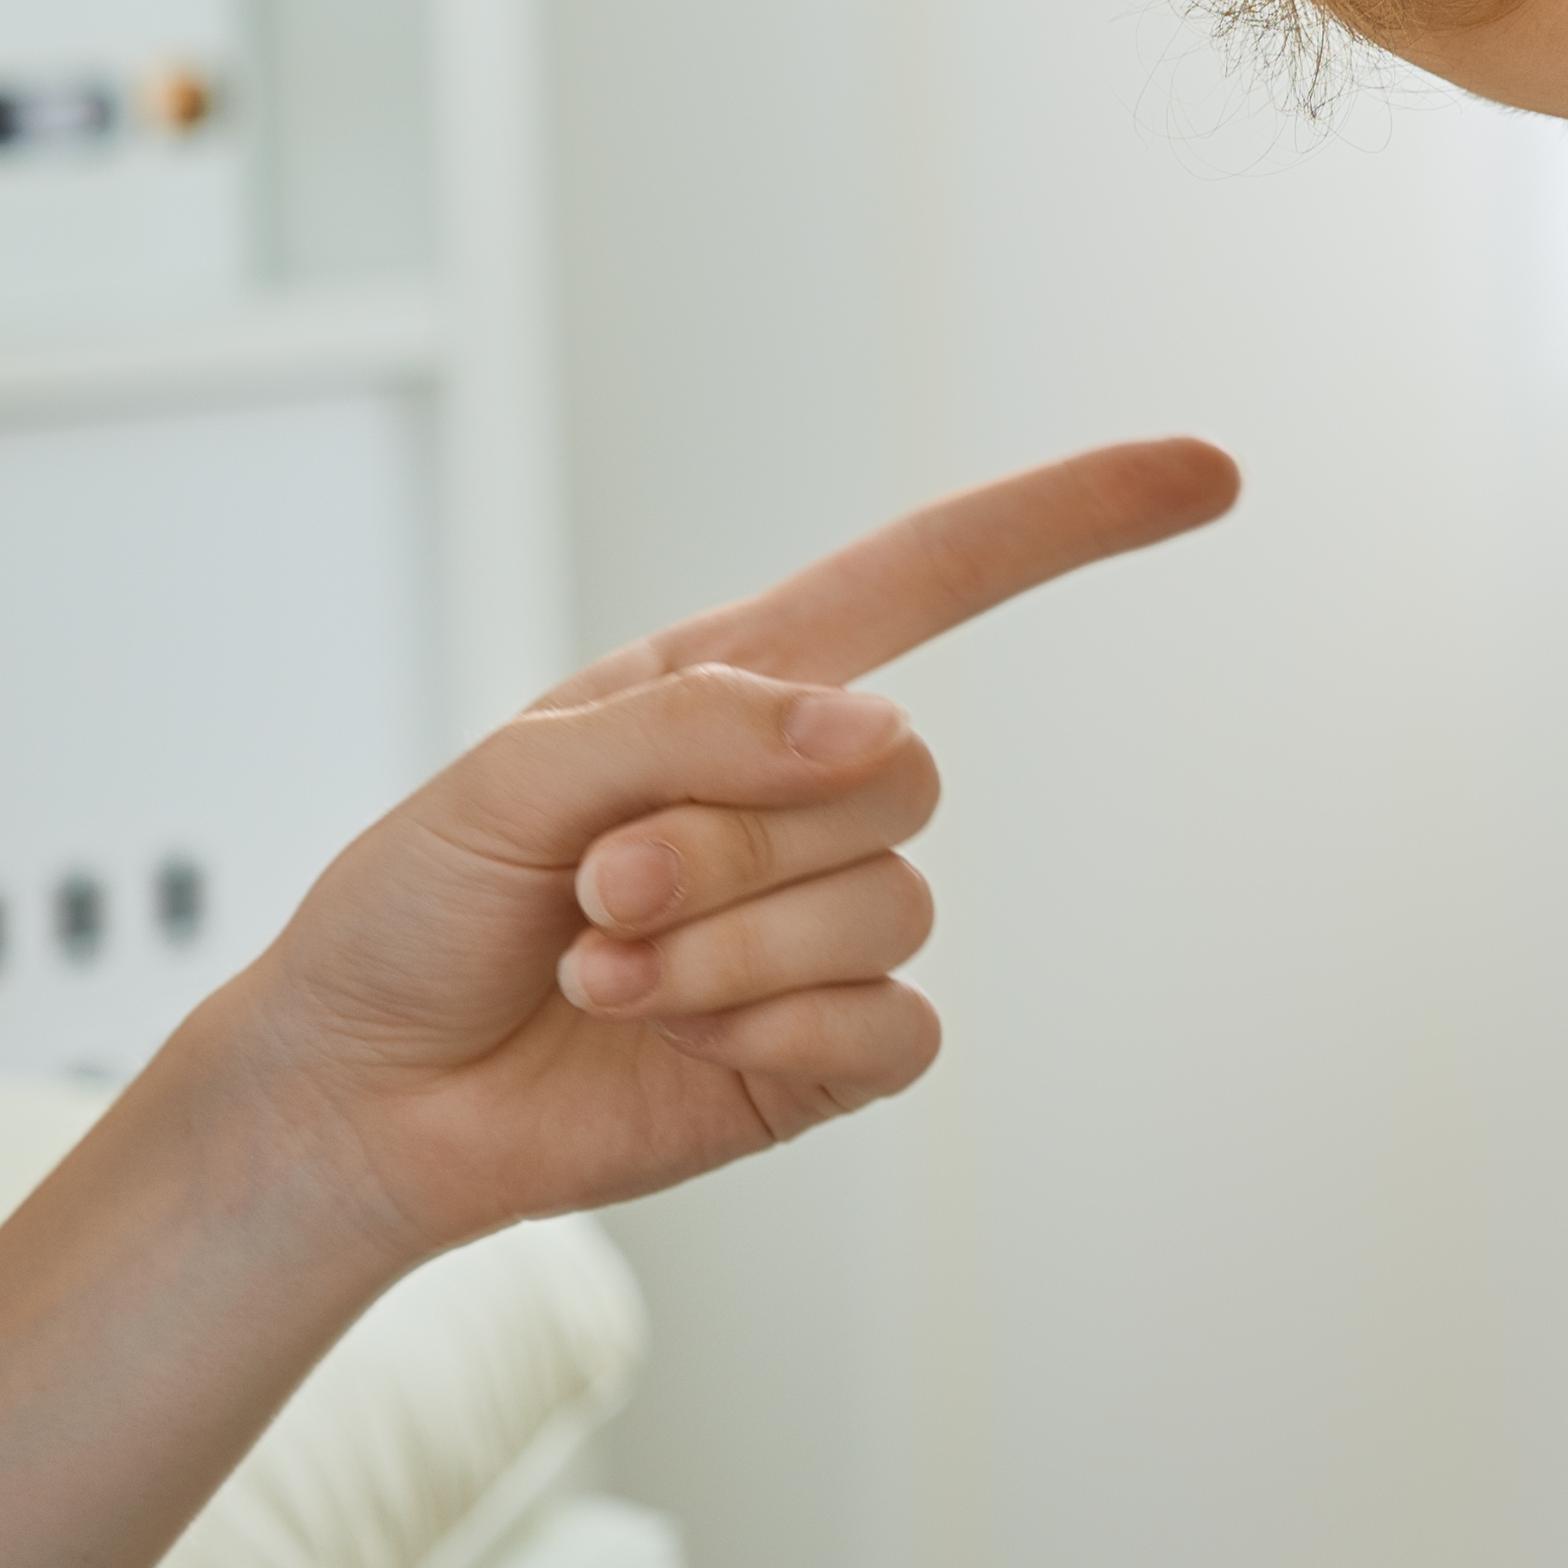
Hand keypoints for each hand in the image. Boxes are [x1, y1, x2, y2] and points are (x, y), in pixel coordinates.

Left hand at [189, 438, 1239, 1266]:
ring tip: (602, 972)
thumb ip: (699, 728)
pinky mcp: (817, 1057)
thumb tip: (878, 732)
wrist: (360, 1094)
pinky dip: (780, 1036)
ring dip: (727, 952)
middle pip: (898, 776)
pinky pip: (896, 1031)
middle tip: (598, 891)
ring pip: (888, 908)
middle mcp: (794, 800)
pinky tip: (677, 1043)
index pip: (930, 578)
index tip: (1206, 474)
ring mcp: (817, 933)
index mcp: (731, 689)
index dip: (1067, 521)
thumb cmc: (413, 908)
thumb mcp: (516, 775)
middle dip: (734, 839)